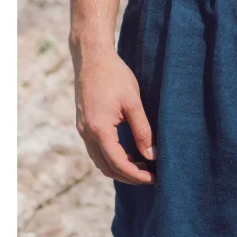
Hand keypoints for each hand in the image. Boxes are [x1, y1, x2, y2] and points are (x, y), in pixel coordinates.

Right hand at [73, 48, 155, 183]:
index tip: (154, 179)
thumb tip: (152, 155)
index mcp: (99, 129)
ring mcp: (83, 130)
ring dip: (120, 169)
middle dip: (129, 176)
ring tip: (143, 167)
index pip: (118, 164)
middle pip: (107, 167)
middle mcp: (86, 134)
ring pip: (100, 161)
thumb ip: (143, 131)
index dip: (136, 175)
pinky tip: (130, 155)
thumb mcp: (133, 103)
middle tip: (151, 177)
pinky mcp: (84, 125)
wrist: (91, 57)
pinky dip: (112, 158)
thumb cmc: (114, 76)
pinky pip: (97, 151)